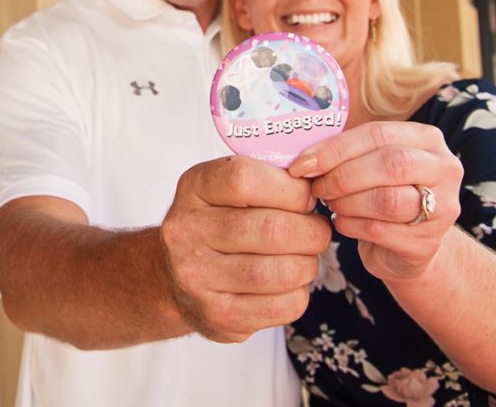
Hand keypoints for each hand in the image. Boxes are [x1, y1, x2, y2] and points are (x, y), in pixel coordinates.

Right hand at [160, 155, 330, 342]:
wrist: (176, 276)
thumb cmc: (216, 224)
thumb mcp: (224, 189)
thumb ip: (265, 180)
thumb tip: (319, 183)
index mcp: (192, 189)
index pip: (245, 179)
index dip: (290, 189)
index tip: (305, 197)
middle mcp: (186, 232)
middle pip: (272, 229)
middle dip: (311, 231)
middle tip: (316, 231)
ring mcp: (198, 277)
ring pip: (283, 271)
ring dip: (307, 264)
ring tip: (302, 258)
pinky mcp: (218, 315)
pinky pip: (283, 306)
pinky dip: (298, 294)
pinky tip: (286, 284)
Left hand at [288, 121, 462, 282]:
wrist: (407, 245)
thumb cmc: (380, 193)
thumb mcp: (369, 164)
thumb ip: (346, 153)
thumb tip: (303, 159)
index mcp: (426, 138)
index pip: (377, 134)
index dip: (335, 149)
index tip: (301, 164)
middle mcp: (444, 169)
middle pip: (390, 164)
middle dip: (342, 176)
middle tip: (317, 187)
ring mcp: (442, 208)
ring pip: (387, 200)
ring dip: (347, 202)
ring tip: (331, 204)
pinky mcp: (427, 242)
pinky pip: (380, 231)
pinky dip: (351, 225)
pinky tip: (341, 222)